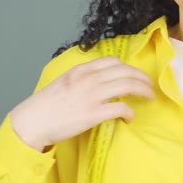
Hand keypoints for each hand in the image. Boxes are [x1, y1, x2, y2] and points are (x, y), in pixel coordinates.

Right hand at [10, 56, 155, 150]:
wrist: (32, 121)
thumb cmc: (46, 105)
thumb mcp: (64, 82)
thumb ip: (82, 79)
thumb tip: (99, 83)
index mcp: (81, 70)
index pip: (113, 61)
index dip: (129, 68)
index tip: (135, 76)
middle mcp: (89, 79)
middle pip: (126, 71)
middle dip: (143, 78)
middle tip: (150, 86)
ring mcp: (92, 95)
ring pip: (128, 85)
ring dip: (143, 90)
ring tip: (149, 97)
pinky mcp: (93, 114)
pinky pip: (121, 108)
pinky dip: (130, 112)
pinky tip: (130, 117)